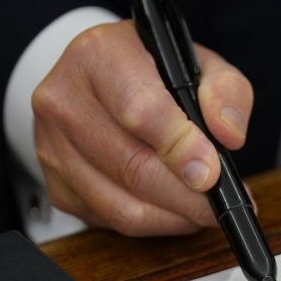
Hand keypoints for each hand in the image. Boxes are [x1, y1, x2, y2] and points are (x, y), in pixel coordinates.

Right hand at [32, 20, 253, 234]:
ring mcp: (52, 147)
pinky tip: (176, 211)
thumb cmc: (151, 70)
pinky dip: (154, 224)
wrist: (97, 78)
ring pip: (121, 205)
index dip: (181, 147)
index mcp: (98, 56)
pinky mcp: (56, 184)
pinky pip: (111, 220)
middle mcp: (64, 100)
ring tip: (205, 211)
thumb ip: (226, 91)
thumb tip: (229, 136)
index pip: (140, 110)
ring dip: (174, 217)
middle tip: (221, 204)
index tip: (213, 173)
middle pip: (132, 166)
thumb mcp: (199, 63)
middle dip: (187, 196)